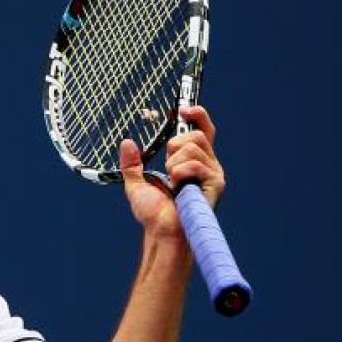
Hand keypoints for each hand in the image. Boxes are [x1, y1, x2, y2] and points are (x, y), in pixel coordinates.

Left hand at [120, 106, 225, 239]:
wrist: (162, 232)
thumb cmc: (154, 214)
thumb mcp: (137, 184)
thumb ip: (132, 164)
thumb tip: (126, 142)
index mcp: (194, 162)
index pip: (203, 130)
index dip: (197, 115)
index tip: (183, 109)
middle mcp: (208, 165)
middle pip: (196, 135)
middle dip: (174, 147)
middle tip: (167, 168)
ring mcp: (213, 174)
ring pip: (192, 148)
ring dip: (173, 165)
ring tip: (173, 183)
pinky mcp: (216, 183)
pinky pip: (194, 164)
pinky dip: (179, 174)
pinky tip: (178, 188)